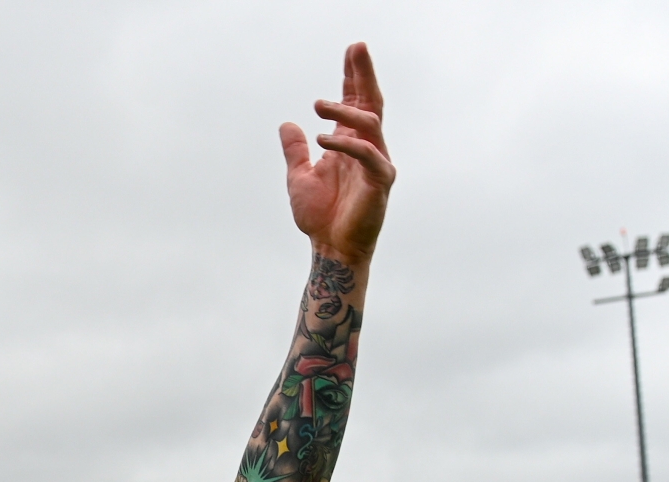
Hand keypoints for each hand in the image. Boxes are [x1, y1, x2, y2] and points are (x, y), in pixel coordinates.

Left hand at [281, 43, 393, 263]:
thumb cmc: (319, 216)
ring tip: (317, 104)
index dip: (353, 78)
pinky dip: (346, 144)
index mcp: (350, 144)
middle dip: (364, 74)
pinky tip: (322, 139)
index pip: (356, 103)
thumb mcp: (298, 177)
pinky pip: (368, 154)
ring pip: (369, 123)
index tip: (352, 51)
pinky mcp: (380, 181)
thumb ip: (295, 151)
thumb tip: (288, 124)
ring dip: (344, 110)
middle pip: (371, 102)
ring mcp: (377, 163)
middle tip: (357, 47)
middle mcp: (367, 148)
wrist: (330, 248)